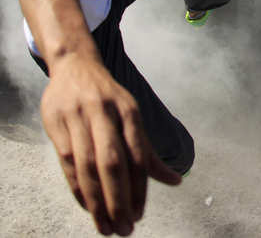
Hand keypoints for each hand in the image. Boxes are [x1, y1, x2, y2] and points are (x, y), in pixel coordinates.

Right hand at [40, 57, 180, 235]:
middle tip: (125, 229)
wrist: (76, 66)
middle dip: (119, 199)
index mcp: (130, 112)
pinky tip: (86, 206)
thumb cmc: (110, 99)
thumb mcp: (133, 117)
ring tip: (105, 226)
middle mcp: (106, 113)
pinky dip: (77, 187)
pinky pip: (66, 162)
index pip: (138, 156)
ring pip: (88, 166)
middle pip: (113, 163)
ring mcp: (80, 118)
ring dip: (96, 200)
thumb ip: (149, 153)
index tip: (139, 216)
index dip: (139, 188)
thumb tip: (177, 181)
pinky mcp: (57, 124)